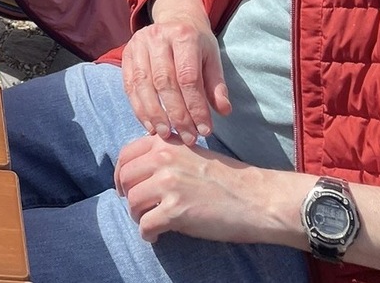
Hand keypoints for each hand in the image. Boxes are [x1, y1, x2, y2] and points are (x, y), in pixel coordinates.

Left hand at [114, 133, 272, 243]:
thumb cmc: (229, 178)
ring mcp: (168, 185)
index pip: (126, 155)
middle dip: (128, 196)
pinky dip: (147, 234)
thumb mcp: (193, 152)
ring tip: (150, 222)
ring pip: (132, 202)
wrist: (257, 198)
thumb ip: (166, 154)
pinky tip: (157, 236)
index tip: (124, 186)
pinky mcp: (175, 211)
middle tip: (138, 208)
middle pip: (125, 179)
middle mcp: (163, 160)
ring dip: (138, 216)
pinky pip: (145, 225)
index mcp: (166, 143)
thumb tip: (140, 168)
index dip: (121, 173)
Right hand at [120, 0, 229, 144]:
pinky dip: (138, 108)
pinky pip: (129, 85)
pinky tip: (149, 124)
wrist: (175, 18)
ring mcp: (138, 43)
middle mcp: (158, 37)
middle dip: (176, 114)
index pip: (188, 77)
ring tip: (166, 134)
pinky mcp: (127, 53)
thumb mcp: (212, 58)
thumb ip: (216, 85)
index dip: (196, 106)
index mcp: (184, 36)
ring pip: (143, 84)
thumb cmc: (196, 43)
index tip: (204, 130)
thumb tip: (223, 111)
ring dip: (154, 114)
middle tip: (187, 137)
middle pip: (164, 82)